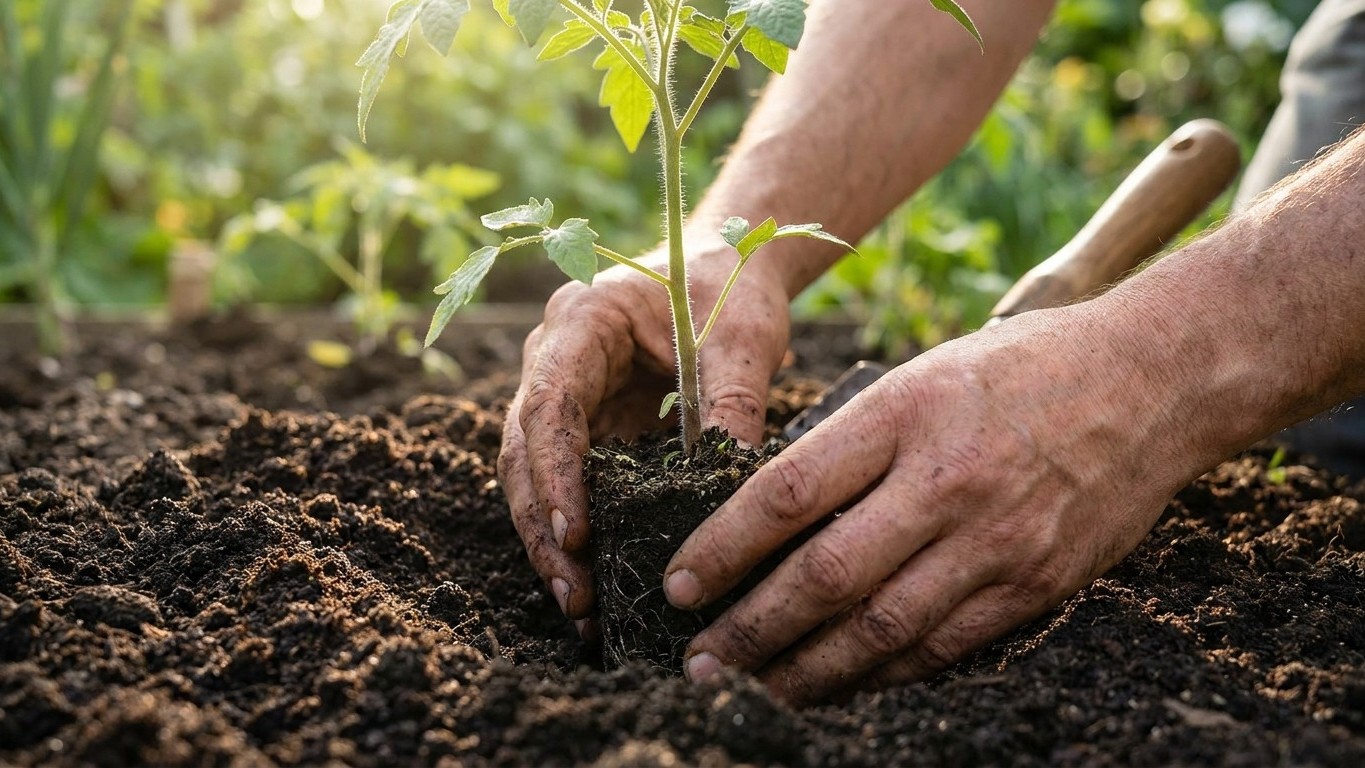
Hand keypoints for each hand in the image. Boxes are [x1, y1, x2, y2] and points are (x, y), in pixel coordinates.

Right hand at [498, 238, 792, 629]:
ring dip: (552, 541)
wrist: (724, 269)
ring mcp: (565, 396)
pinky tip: (597, 583)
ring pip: (534, 476)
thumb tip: (733, 483)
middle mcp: (554, 359)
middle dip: (544, 526)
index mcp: (581, 321)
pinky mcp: (587, 428)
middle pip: (525, 450)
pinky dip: (581, 533)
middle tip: (573, 594)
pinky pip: (571, 484)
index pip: (549, 403)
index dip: (555, 473)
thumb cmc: (730, 285)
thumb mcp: (743, 336)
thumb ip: (734, 400)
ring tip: (580, 607)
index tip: (574, 534)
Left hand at [663, 304, 1200, 704]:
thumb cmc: (1021, 367)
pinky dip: (882, 674)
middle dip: (750, 631)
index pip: (786, 494)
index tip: (678, 586)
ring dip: (807, 672)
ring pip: (881, 629)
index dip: (722, 551)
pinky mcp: (1038, 584)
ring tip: (754, 692)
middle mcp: (946, 480)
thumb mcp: (921, 376)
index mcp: (903, 412)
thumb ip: (851, 443)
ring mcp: (997, 539)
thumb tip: (770, 516)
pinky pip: (943, 647)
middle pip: (825, 576)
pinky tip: (840, 687)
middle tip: (697, 665)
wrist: (1153, 379)